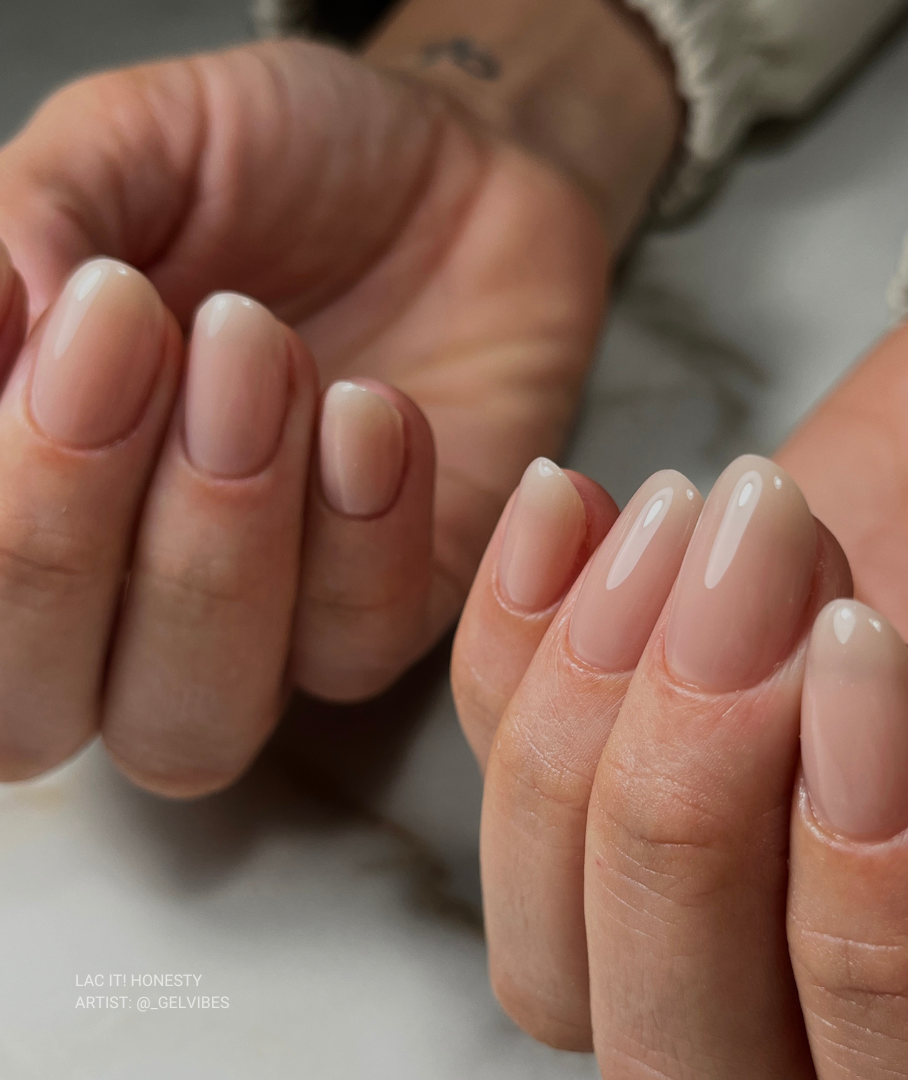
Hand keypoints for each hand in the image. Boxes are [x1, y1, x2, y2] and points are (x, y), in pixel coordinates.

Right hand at [0, 0, 678, 794]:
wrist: (455, 176)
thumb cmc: (287, 166)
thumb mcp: (135, 146)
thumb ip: (37, 223)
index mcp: (36, 493)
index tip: (37, 323)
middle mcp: (130, 596)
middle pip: (39, 711)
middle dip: (61, 533)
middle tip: (127, 327)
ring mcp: (268, 623)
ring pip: (196, 720)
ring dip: (214, 536)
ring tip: (261, 350)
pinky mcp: (396, 610)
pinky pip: (354, 646)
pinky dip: (359, 530)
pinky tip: (374, 408)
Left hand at [451, 454, 907, 1076]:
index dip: (890, 922)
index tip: (870, 676)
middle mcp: (819, 979)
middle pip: (680, 1044)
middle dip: (693, 802)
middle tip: (756, 592)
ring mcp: (693, 870)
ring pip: (550, 920)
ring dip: (596, 705)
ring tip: (698, 524)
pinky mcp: (603, 747)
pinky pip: (495, 746)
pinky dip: (513, 629)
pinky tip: (569, 509)